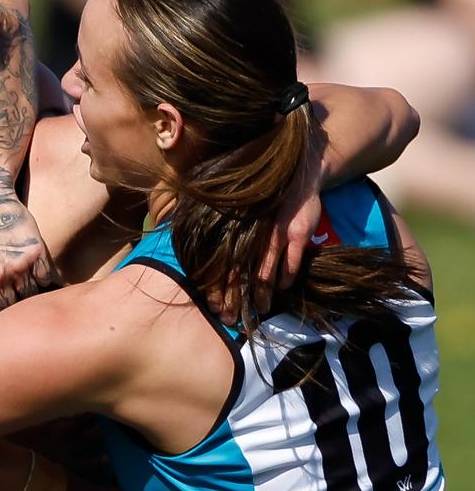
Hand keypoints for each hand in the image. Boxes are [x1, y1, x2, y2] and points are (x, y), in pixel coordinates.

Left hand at [0, 194, 54, 323]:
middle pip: (8, 308)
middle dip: (7, 307)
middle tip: (7, 298)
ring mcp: (18, 264)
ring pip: (29, 296)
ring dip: (26, 294)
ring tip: (21, 284)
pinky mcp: (36, 252)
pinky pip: (45, 279)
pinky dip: (42, 280)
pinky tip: (35, 273)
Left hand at [206, 147, 322, 323]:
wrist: (299, 172)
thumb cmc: (265, 193)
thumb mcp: (238, 205)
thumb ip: (221, 226)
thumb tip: (191, 237)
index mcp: (233, 228)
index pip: (220, 262)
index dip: (216, 286)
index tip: (213, 305)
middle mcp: (250, 232)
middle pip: (238, 273)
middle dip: (235, 299)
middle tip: (231, 318)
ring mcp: (275, 233)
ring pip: (264, 273)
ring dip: (263, 295)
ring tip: (261, 310)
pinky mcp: (297, 234)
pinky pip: (290, 264)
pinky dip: (286, 279)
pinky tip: (282, 288)